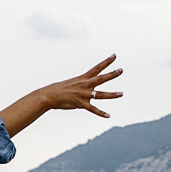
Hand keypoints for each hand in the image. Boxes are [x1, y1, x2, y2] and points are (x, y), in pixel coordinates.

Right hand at [0, 55, 122, 135]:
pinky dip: (101, 113)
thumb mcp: (71, 83)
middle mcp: (85, 85)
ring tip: (121, 93)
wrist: (48, 95)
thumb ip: (81, 85)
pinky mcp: (81, 104)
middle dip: (112, 74)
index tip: (115, 55)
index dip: (106, 61)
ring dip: (112, 94)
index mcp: (83, 78)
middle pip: (101, 78)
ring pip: (100, 94)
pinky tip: (108, 116)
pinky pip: (93, 109)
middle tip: (122, 70)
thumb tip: (85, 88)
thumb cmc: (58, 89)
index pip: (97, 68)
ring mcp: (83, 94)